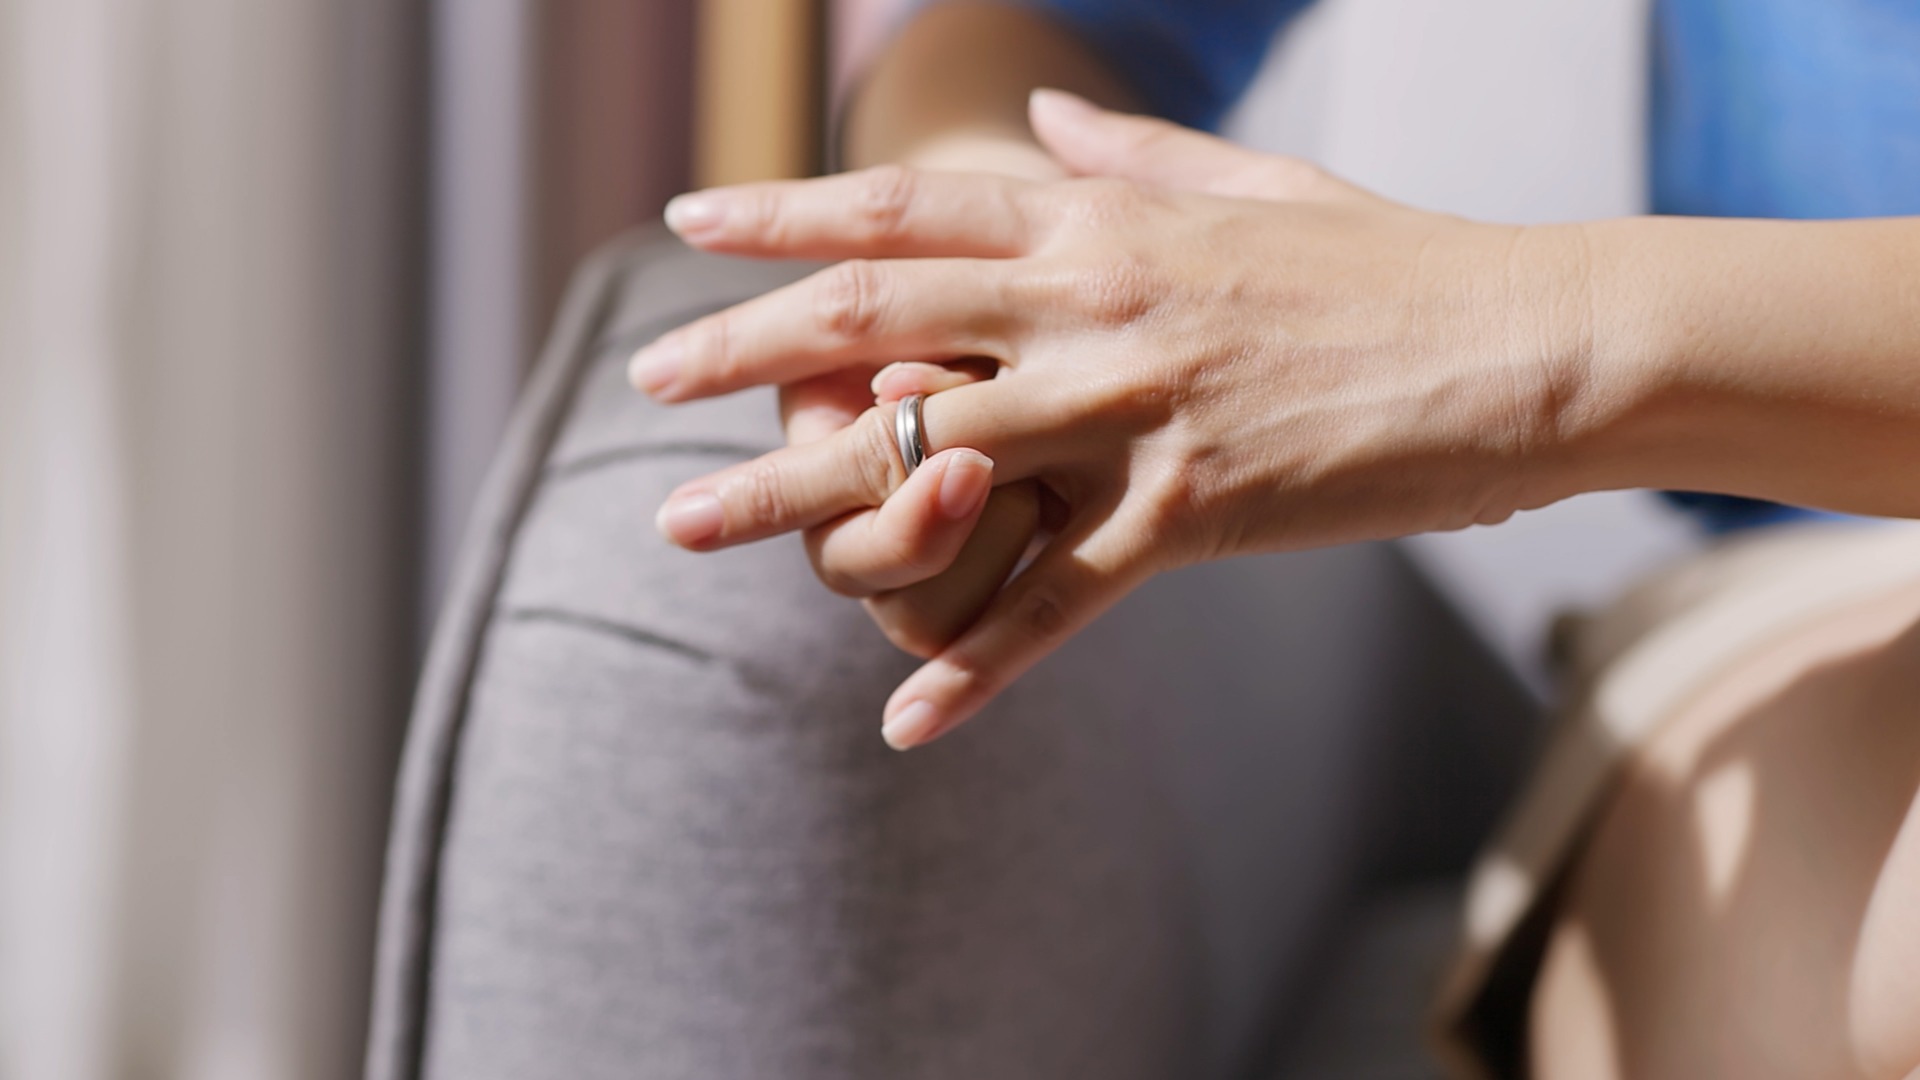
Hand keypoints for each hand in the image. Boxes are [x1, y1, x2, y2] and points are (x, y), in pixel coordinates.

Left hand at [632, 90, 1595, 747]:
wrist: (1530, 341)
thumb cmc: (1392, 262)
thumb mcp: (1250, 182)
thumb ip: (1126, 151)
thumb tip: (1038, 121)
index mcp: (1103, 218)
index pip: (908, 207)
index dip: (787, 216)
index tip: (691, 224)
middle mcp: (1097, 301)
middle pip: (878, 318)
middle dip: (743, 347)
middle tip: (644, 376)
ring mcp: (1138, 409)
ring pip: (929, 459)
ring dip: (794, 496)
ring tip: (686, 525)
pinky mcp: (1195, 512)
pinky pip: (1059, 602)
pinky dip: (978, 665)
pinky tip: (903, 721)